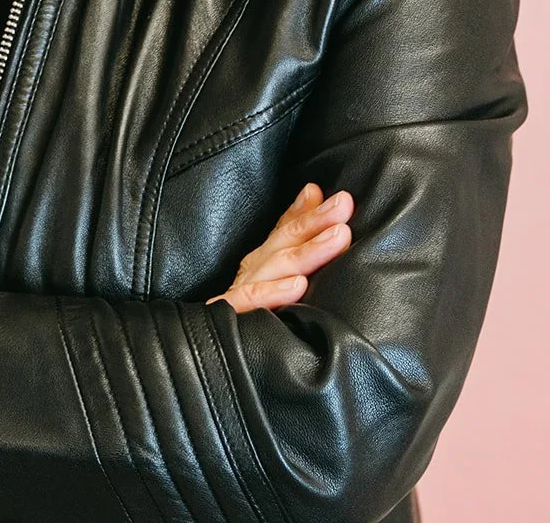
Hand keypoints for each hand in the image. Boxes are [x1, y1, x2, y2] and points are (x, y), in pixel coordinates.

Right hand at [206, 181, 353, 312]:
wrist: (206, 358)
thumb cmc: (249, 316)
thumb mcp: (275, 274)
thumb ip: (292, 232)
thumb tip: (312, 191)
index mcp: (264, 262)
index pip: (288, 230)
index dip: (313, 212)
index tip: (341, 199)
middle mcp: (253, 271)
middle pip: (285, 241)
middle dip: (316, 221)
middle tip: (343, 206)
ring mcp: (241, 291)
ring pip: (275, 266)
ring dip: (308, 250)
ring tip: (338, 237)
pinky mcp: (229, 315)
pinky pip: (250, 300)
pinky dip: (273, 292)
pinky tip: (299, 284)